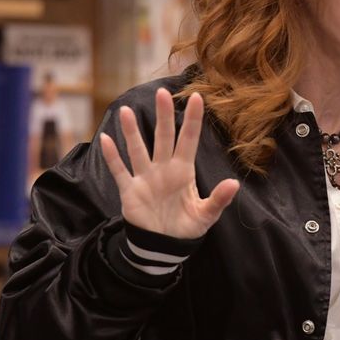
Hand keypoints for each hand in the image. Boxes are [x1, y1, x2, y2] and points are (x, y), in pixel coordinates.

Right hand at [99, 88, 239, 238]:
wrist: (163, 247)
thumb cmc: (186, 227)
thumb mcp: (206, 215)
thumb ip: (218, 199)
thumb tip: (234, 184)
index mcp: (183, 171)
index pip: (189, 140)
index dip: (193, 120)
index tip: (198, 97)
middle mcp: (163, 169)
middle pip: (163, 137)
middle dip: (163, 115)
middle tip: (162, 92)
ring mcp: (145, 178)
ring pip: (138, 149)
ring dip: (131, 132)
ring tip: (125, 110)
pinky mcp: (130, 191)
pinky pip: (119, 171)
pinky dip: (113, 157)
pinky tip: (105, 139)